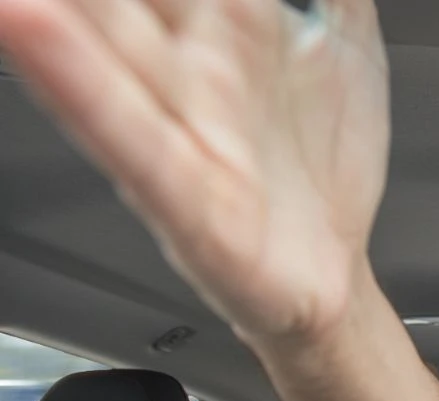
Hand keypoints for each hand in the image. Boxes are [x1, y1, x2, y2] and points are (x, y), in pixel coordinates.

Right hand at [0, 0, 389, 342]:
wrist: (326, 274)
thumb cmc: (315, 163)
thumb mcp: (345, 35)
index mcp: (219, 11)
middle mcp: (183, 55)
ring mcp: (176, 120)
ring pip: (94, 30)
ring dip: (50, 5)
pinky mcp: (181, 195)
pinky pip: (123, 129)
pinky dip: (76, 80)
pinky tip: (25, 22)